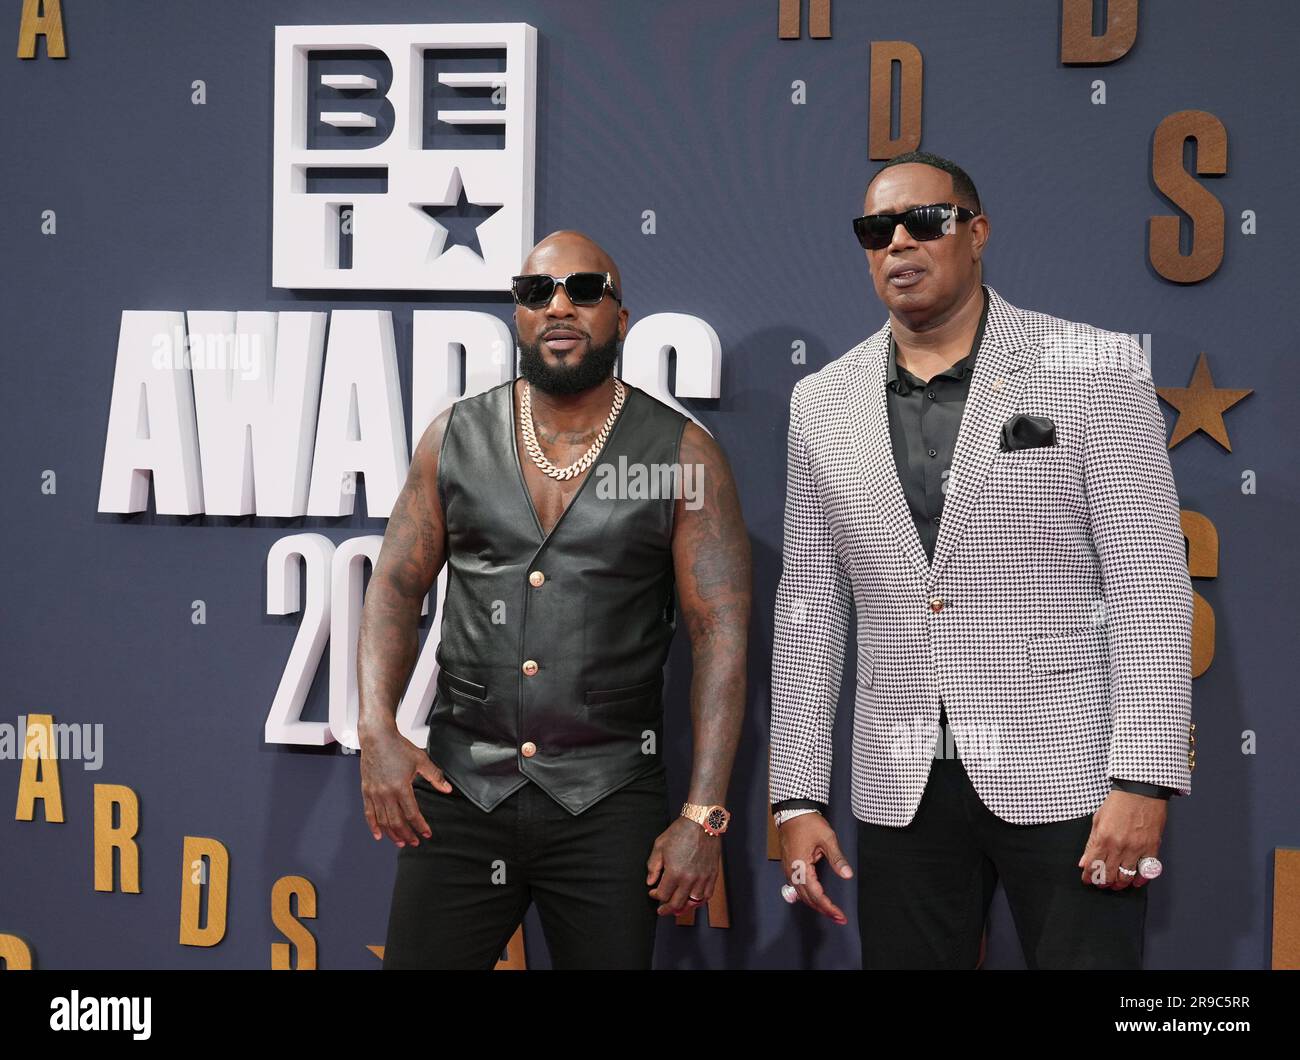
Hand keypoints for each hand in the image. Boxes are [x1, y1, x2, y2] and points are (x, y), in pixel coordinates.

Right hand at [359, 725, 451, 846]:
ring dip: (392, 834)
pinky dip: (373, 826)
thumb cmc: (399, 747)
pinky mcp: (366, 791)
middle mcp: (386, 793)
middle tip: (415, 842)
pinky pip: (369, 813)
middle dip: (407, 835)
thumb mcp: (421, 760)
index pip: (412, 814)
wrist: (377, 737)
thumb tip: (448, 789)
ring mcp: (374, 793)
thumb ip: (435, 776)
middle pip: (397, 821)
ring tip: (401, 842)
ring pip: (383, 821)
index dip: (420, 826)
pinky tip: (379, 835)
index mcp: (401, 787)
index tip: (427, 833)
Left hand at [645, 817, 720, 915]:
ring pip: (692, 903)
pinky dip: (699, 901)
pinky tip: (693, 899)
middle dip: (666, 909)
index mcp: (674, 872)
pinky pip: (707, 895)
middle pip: (677, 903)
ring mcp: (702, 878)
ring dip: (683, 907)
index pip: (663, 895)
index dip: (655, 896)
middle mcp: (689, 879)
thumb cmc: (680, 832)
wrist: (702, 822)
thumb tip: (650, 882)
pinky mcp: (712, 875)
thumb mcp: (660, 846)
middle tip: (662, 910)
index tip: (653, 892)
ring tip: (677, 907)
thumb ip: (653, 866)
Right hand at [778, 813, 853, 923]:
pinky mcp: (789, 867)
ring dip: (816, 905)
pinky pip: (798, 887)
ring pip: (801, 895)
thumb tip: (847, 874)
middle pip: (807, 899)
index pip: (816, 894)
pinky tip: (816, 898)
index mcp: (801, 866)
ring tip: (830, 911)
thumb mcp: (827, 838)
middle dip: (823, 910)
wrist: (792, 812)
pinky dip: (809, 896)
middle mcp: (792, 871)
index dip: (828, 907)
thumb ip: (837, 858)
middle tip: (839, 917)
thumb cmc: (808, 823)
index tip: (839, 915)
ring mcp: (789, 869)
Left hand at [1077, 788, 1166, 889]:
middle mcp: (1119, 846)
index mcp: (1103, 838)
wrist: (1141, 791)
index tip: (1087, 880)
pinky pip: (1147, 871)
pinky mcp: (1152, 848)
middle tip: (1101, 884)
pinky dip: (1140, 879)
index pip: (1093, 865)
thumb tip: (1084, 862)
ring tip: (1115, 885)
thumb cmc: (1118, 802)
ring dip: (1119, 884)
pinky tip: (1135, 881)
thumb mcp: (1098, 819)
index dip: (1088, 876)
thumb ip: (1091, 843)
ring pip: (1126, 876)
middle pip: (1109, 875)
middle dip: (1102, 883)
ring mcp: (1137, 848)